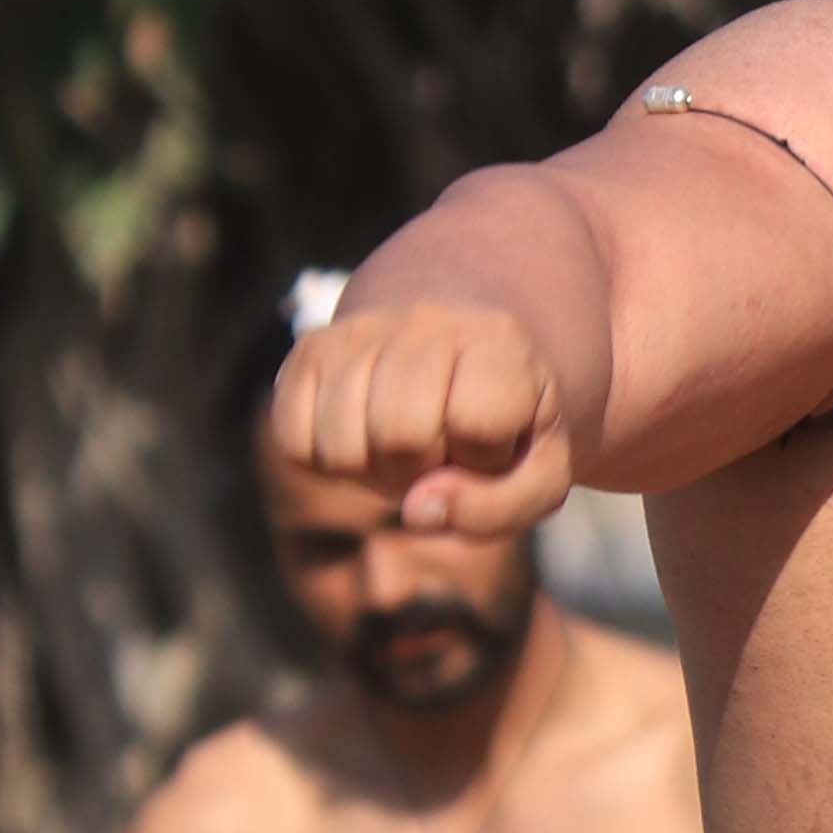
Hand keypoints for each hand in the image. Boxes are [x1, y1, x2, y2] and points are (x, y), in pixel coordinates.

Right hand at [266, 293, 572, 538]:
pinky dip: (327, 462)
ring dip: (372, 470)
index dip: (485, 457)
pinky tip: (363, 439)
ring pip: (340, 445)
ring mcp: (359, 330)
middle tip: (442, 452)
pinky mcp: (310, 349)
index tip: (493, 442)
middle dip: (422, 469)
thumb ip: (496, 508)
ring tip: (405, 445)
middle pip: (399, 435)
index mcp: (498, 342)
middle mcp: (424, 320)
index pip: (477, 421)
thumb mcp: (540, 473)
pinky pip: (292, 440)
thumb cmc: (509, 426)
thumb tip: (416, 511)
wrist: (465, 348)